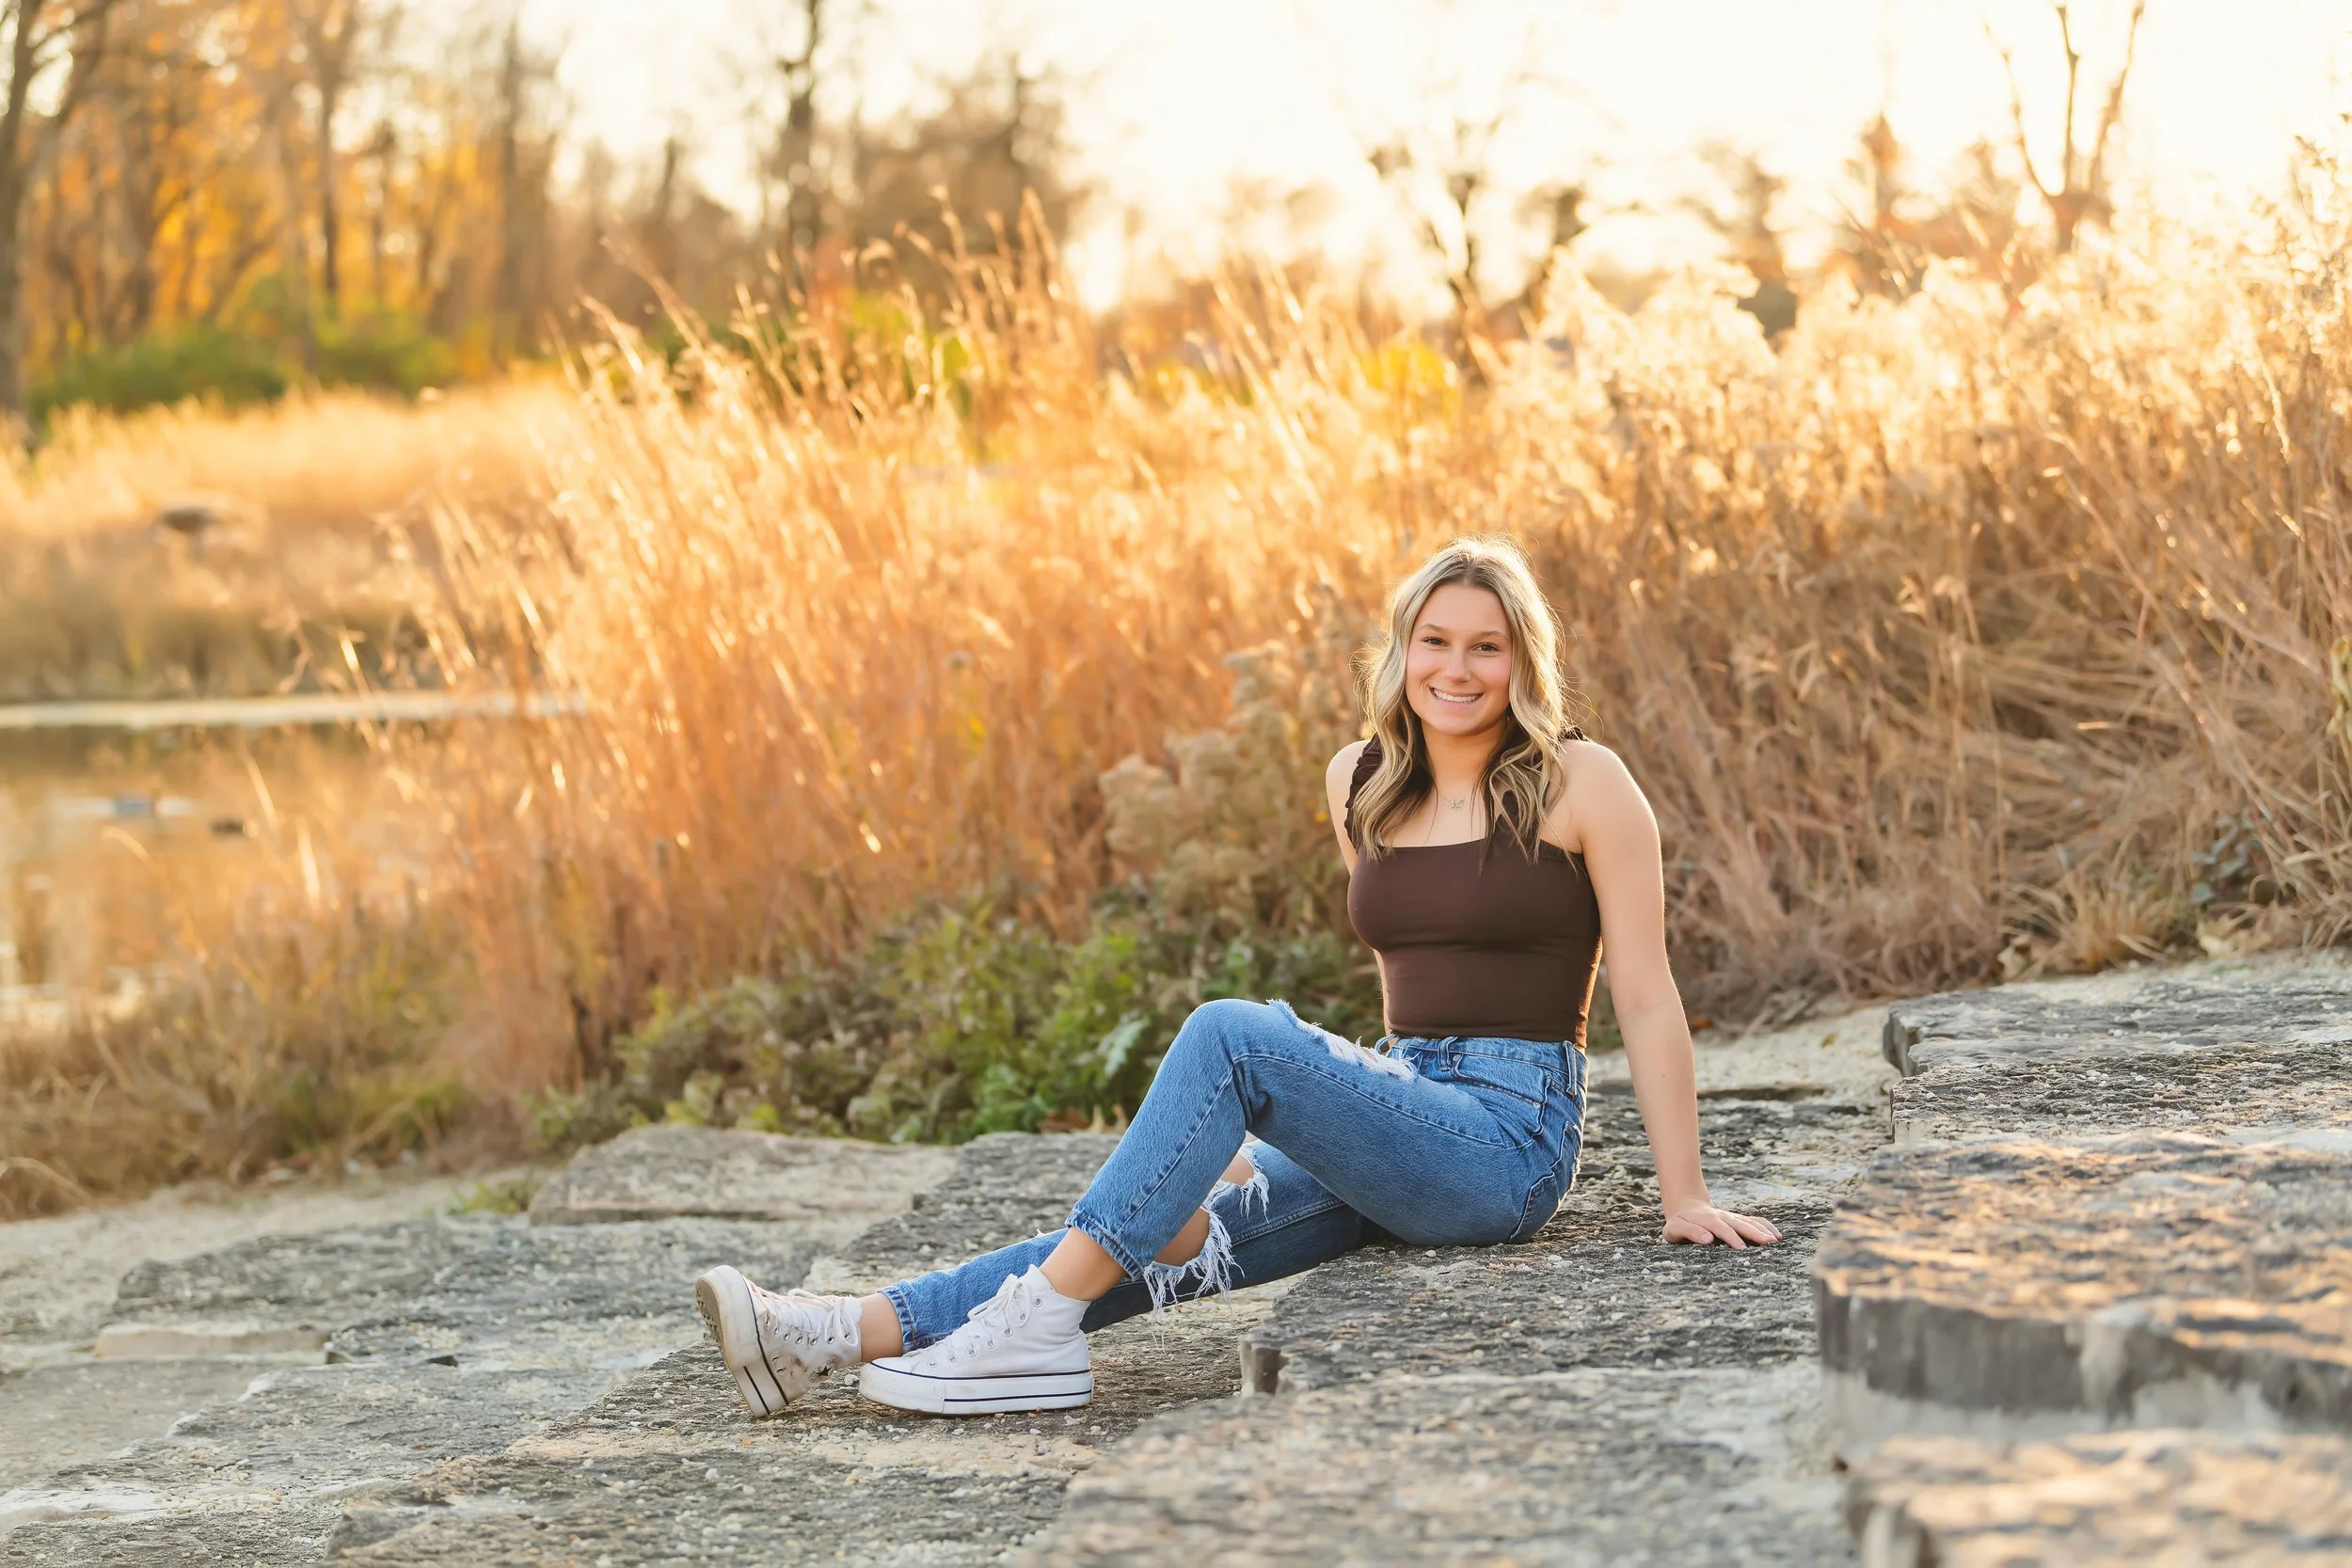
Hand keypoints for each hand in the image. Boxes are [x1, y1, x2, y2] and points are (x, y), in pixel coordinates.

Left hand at [1662, 1202, 1781, 1248]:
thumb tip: (1708, 1239)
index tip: (1742, 1248)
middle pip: (1740, 1224)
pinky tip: (1777, 1234)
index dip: (1732, 1238)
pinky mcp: (1737, 1219)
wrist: (1685, 1208)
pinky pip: (1754, 1221)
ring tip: (1776, 1240)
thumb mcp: (1676, 1229)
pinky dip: (1765, 1226)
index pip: (1722, 1229)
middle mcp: (1722, 1217)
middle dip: (1755, 1233)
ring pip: (1750, 1222)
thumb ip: (1690, 1232)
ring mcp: (1731, 1217)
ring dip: (1763, 1230)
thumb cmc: (1679, 1224)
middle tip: (1768, 1242)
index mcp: (1707, 1220)